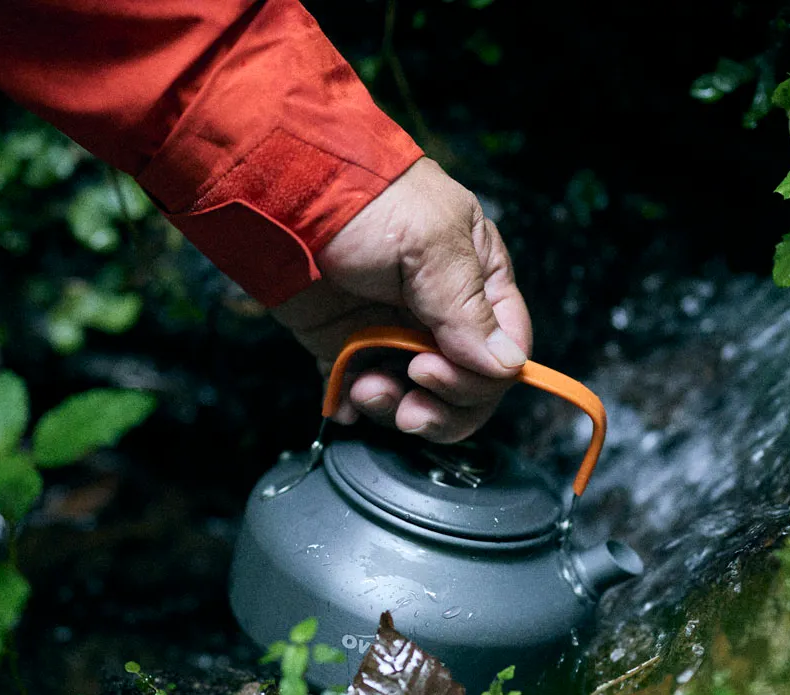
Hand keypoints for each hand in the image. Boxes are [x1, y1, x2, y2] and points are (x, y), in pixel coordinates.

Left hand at [269, 157, 531, 442]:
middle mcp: (442, 313)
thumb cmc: (366, 200)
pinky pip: (362, 391)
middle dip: (442, 407)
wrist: (283, 193)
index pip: (504, 350)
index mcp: (478, 279)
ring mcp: (394, 331)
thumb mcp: (431, 244)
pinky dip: (355, 405)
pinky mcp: (349, 344)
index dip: (480, 379)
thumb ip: (468, 309)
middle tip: (409, 400)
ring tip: (366, 390)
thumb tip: (506, 365)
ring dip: (396, 408)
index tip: (434, 374)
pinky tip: (345, 398)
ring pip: (417, 398)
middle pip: (468, 386)